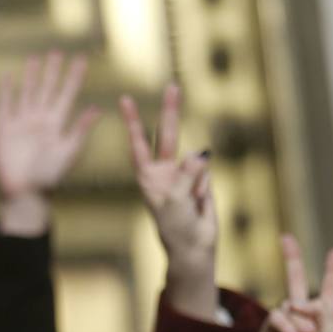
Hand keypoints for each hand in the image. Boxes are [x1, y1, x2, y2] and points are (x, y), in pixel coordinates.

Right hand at [0, 51, 99, 235]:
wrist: (24, 193)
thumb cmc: (49, 177)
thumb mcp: (68, 152)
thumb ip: (80, 129)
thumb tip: (97, 108)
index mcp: (57, 124)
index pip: (67, 94)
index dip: (74, 76)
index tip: (81, 59)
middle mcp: (40, 120)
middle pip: (47, 89)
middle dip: (52, 71)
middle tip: (57, 52)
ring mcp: (22, 123)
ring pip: (27, 92)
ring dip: (31, 76)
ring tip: (35, 58)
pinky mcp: (4, 129)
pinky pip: (5, 104)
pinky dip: (6, 90)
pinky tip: (8, 76)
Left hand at [120, 84, 216, 318]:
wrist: (193, 246)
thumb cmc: (175, 227)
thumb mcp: (175, 202)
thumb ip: (186, 176)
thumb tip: (199, 153)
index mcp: (148, 177)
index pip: (138, 144)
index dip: (133, 122)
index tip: (125, 99)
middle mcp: (164, 171)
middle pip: (167, 135)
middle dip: (171, 111)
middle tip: (172, 86)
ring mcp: (183, 173)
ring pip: (195, 159)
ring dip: (195, 180)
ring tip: (190, 204)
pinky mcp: (201, 179)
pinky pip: (207, 173)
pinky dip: (206, 188)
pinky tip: (200, 203)